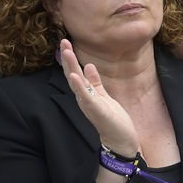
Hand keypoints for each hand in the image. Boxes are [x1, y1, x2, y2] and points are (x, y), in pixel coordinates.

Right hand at [58, 39, 139, 154]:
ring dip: (71, 68)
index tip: (65, 42)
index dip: (70, 58)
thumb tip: (89, 65)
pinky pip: (86, 97)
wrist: (120, 140)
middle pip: (73, 75)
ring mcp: (89, 105)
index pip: (75, 73)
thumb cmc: (112, 119)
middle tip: (63, 42)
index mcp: (86, 93)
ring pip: (77, 84)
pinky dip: (80, 87)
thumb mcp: (103, 96)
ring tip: (66, 53)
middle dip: (68, 59)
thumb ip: (95, 82)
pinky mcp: (97, 111)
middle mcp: (84, 98)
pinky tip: (75, 76)